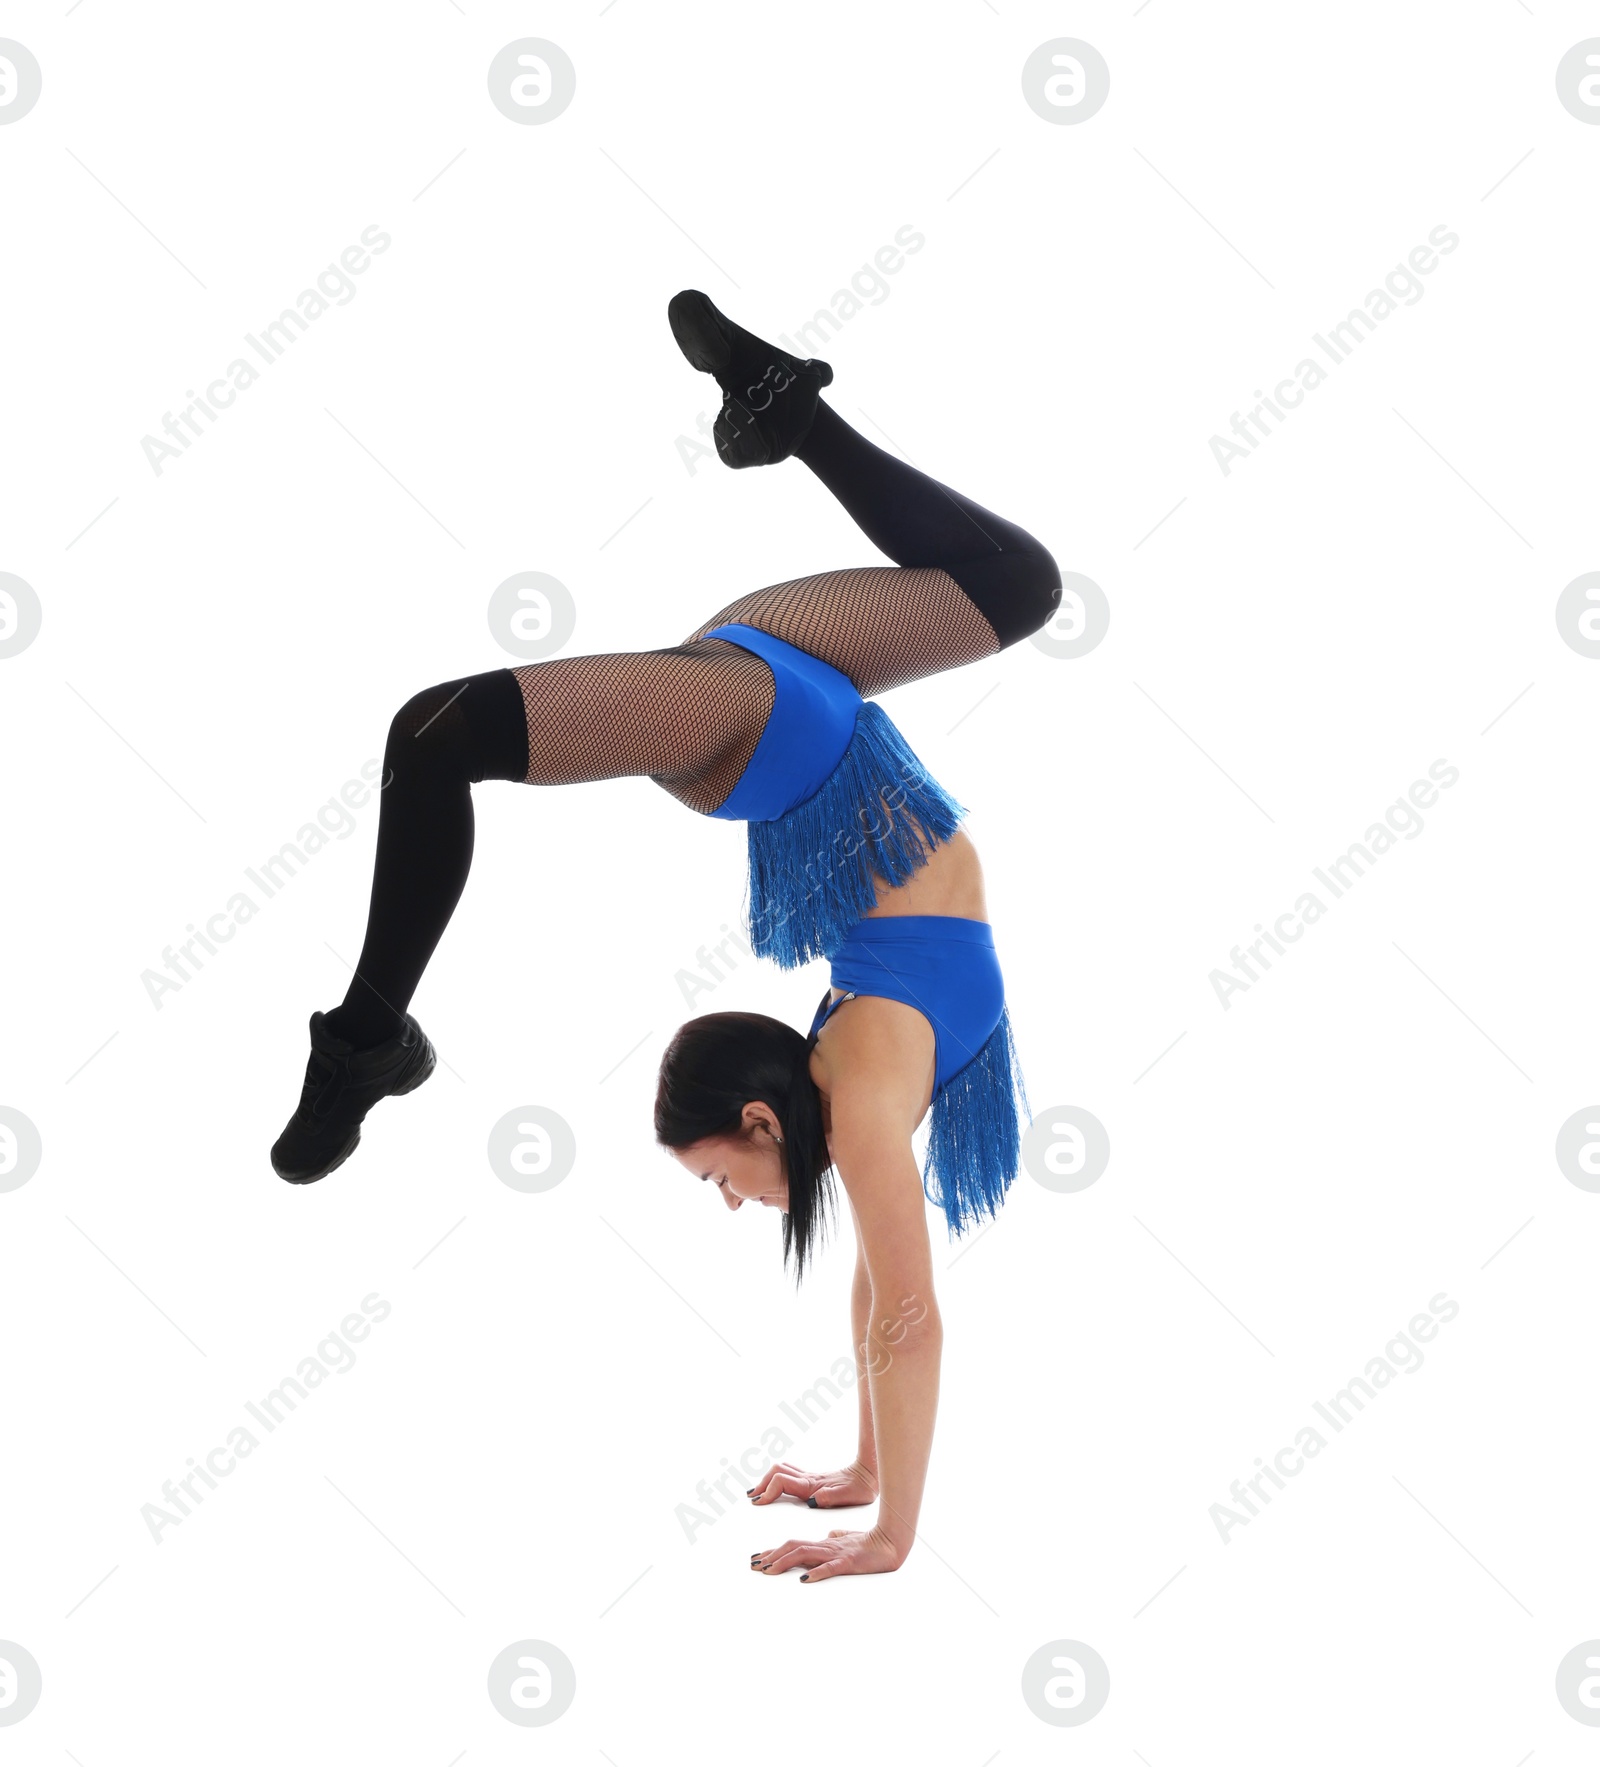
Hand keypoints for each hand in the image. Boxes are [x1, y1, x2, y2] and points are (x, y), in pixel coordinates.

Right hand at [747, 1460, 877, 1509]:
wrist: (869, 1476)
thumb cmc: (860, 1488)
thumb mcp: (848, 1496)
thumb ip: (830, 1496)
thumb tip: (814, 1500)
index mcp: (812, 1485)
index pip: (781, 1481)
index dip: (767, 1490)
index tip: (758, 1502)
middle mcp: (808, 1480)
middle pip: (776, 1472)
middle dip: (762, 1484)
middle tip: (752, 1497)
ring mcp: (810, 1479)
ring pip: (781, 1471)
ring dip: (767, 1479)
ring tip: (758, 1492)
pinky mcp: (813, 1481)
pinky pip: (789, 1476)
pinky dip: (776, 1480)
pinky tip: (775, 1489)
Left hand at [751, 1526, 903, 1581]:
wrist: (890, 1543)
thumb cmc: (871, 1543)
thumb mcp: (849, 1539)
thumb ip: (837, 1537)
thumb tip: (830, 1535)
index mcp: (824, 1544)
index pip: (794, 1545)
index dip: (774, 1551)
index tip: (758, 1558)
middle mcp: (825, 1546)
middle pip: (792, 1547)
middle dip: (771, 1556)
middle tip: (754, 1565)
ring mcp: (835, 1554)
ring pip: (804, 1554)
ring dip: (784, 1562)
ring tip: (768, 1570)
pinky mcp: (848, 1563)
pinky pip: (829, 1568)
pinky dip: (816, 1572)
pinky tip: (804, 1579)